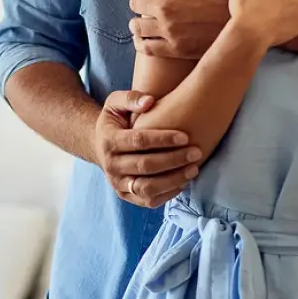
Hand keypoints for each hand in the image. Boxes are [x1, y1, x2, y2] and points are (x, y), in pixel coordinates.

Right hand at [93, 89, 202, 208]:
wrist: (100, 145)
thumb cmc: (115, 120)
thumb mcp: (116, 103)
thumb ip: (131, 98)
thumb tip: (150, 101)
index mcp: (109, 140)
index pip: (138, 141)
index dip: (162, 139)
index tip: (185, 136)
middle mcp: (111, 165)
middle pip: (144, 166)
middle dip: (173, 160)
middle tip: (197, 152)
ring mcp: (117, 183)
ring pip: (146, 188)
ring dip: (173, 180)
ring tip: (194, 169)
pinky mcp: (126, 196)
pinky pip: (148, 201)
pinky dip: (168, 194)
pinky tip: (184, 181)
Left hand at [128, 0, 228, 59]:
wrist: (242, 24)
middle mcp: (165, 7)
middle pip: (135, 1)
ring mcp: (167, 30)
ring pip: (136, 24)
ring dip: (140, 19)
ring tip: (150, 17)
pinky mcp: (172, 48)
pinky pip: (144, 46)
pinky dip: (141, 40)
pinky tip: (148, 34)